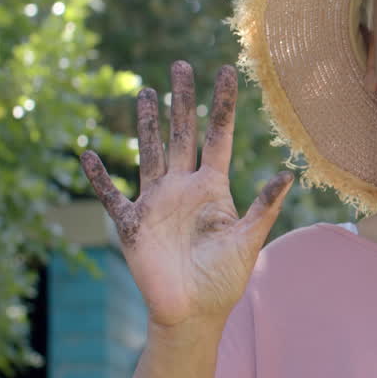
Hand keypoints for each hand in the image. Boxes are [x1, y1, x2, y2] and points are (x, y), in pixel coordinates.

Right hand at [80, 61, 292, 328]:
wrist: (193, 313)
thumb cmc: (224, 280)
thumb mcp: (248, 240)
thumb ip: (264, 207)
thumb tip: (288, 174)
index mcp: (212, 188)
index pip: (217, 136)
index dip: (221, 105)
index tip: (225, 70)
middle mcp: (183, 188)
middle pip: (182, 134)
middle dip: (182, 100)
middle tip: (181, 64)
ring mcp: (156, 203)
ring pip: (149, 153)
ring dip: (147, 124)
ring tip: (146, 92)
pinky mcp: (132, 224)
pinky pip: (111, 196)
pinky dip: (98, 177)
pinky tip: (88, 154)